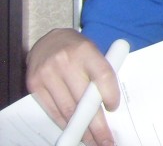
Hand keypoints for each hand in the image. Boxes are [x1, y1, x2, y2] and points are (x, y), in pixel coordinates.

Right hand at [26, 29, 119, 145]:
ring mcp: (48, 73)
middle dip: (96, 124)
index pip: (102, 75)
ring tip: (91, 140)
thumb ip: (101, 73)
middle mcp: (66, 61)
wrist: (49, 40)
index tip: (114, 108)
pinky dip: (64, 122)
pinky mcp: (34, 84)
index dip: (110, 94)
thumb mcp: (93, 53)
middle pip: (84, 99)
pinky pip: (52, 110)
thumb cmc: (77, 50)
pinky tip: (73, 129)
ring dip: (80, 128)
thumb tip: (109, 105)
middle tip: (106, 140)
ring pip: (67, 108)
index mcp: (86, 51)